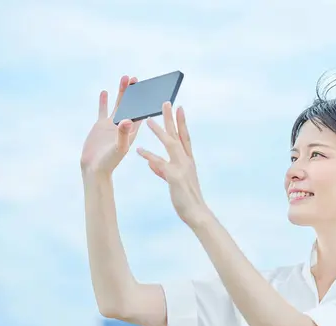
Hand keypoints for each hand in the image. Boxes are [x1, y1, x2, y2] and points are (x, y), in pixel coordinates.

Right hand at [80, 75, 142, 177]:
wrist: (94, 168)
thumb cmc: (110, 162)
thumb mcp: (119, 148)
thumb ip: (123, 134)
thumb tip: (127, 120)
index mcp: (132, 131)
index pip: (141, 113)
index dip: (145, 102)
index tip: (149, 90)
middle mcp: (124, 126)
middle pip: (130, 105)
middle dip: (133, 92)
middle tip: (135, 79)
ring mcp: (112, 125)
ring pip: (118, 105)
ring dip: (121, 93)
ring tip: (124, 79)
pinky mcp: (100, 125)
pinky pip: (103, 110)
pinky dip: (104, 101)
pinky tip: (105, 92)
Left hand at [136, 102, 210, 225]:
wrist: (196, 213)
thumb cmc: (186, 198)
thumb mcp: (173, 181)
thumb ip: (162, 169)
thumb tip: (151, 163)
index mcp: (188, 160)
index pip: (185, 137)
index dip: (182, 122)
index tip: (179, 108)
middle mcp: (187, 160)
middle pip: (179, 135)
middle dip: (172, 118)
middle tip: (167, 102)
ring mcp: (182, 167)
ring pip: (171, 144)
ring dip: (161, 131)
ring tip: (149, 120)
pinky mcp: (175, 176)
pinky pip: (160, 163)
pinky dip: (150, 156)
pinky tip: (139, 151)